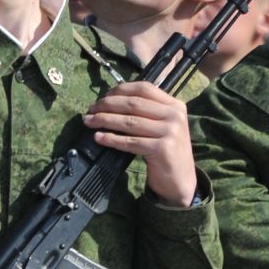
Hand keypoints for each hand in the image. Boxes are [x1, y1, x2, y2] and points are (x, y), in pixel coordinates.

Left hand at [84, 82, 197, 206]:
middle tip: (90, 110)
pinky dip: (111, 139)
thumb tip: (111, 101)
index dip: (120, 90)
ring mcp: (170, 132)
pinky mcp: (162, 149)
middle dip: (107, 105)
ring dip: (104, 120)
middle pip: (133, 103)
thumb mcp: (161, 126)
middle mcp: (174, 115)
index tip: (102, 97)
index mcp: (174, 105)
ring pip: (129, 121)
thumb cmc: (165, 151)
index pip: (144, 88)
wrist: (180, 180)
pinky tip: (98, 138)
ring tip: (88, 121)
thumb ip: (146, 112)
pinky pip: (130, 141)